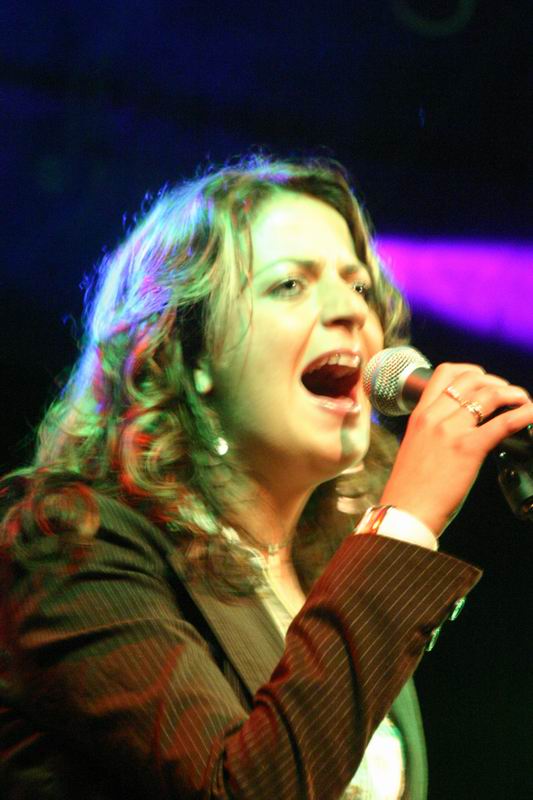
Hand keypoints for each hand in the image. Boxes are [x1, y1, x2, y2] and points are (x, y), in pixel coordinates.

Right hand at [379, 363, 532, 535]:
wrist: (405, 510)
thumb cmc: (409, 487)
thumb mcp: (415, 447)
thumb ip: (433, 432)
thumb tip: (458, 429)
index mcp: (420, 415)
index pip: (445, 373)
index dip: (470, 371)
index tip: (484, 381)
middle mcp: (434, 417)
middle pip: (471, 380)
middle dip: (496, 382)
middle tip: (508, 394)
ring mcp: (450, 431)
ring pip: (488, 395)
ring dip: (512, 393)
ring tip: (523, 400)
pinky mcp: (468, 448)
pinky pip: (502, 423)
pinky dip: (523, 414)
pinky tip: (531, 413)